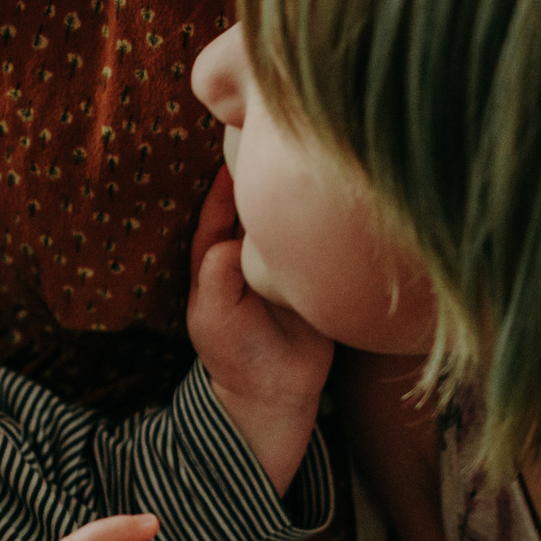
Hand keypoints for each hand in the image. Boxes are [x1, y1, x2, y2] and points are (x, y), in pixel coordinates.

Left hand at [189, 166, 333, 490]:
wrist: (276, 394)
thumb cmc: (237, 354)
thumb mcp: (213, 313)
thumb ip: (218, 271)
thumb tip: (239, 236)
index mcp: (216, 266)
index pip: (214, 217)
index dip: (220, 189)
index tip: (230, 157)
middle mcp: (248, 263)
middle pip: (249, 213)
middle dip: (255, 183)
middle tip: (267, 146)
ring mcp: (280, 272)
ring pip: (282, 227)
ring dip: (289, 201)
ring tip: (300, 166)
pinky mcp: (311, 282)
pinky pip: (313, 250)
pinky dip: (317, 228)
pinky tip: (327, 204)